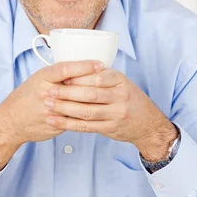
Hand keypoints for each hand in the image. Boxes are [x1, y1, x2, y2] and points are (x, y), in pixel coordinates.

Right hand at [0, 60, 103, 176]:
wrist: (11, 122)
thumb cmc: (27, 96)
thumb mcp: (39, 79)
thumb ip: (57, 75)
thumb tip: (81, 67)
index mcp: (42, 78)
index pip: (65, 69)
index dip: (83, 66)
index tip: (100, 64)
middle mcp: (46, 93)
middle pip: (75, 87)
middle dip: (94, 84)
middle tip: (111, 80)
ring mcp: (50, 110)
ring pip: (77, 105)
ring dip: (95, 101)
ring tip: (111, 96)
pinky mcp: (55, 124)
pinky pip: (75, 120)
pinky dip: (88, 116)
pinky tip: (101, 112)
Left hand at [44, 68, 177, 160]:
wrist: (148, 124)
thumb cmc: (129, 99)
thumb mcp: (121, 82)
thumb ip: (102, 76)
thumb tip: (73, 68)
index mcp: (120, 80)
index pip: (98, 76)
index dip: (78, 76)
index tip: (61, 75)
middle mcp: (120, 96)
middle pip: (90, 94)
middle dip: (68, 92)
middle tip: (50, 90)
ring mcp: (116, 114)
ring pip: (86, 111)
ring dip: (65, 108)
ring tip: (48, 105)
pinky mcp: (110, 128)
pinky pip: (86, 126)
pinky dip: (69, 124)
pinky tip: (56, 121)